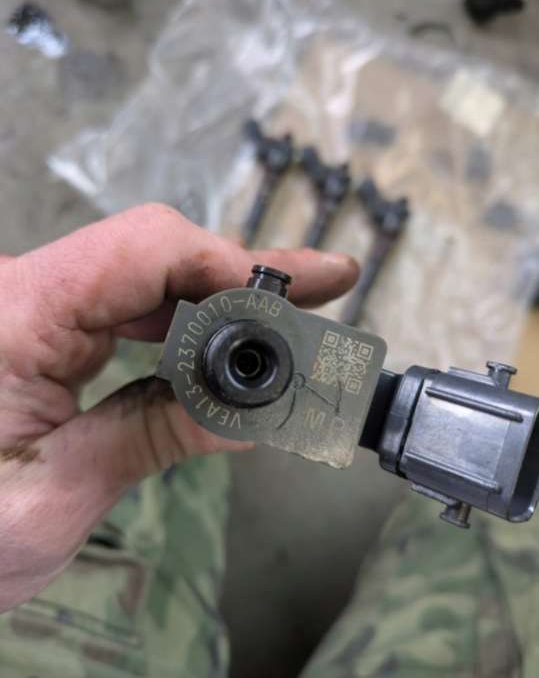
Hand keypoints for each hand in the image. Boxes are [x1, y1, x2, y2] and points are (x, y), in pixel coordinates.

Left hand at [0, 204, 357, 610]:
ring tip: (289, 312)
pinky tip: (224, 338)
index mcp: (12, 315)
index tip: (298, 292)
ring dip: (218, 297)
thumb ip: (153, 437)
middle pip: (154, 253)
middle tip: (321, 288)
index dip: (231, 263)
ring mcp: (33, 309)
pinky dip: (182, 323)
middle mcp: (22, 293)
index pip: (146, 249)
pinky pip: (126, 308)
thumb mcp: (54, 496)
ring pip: (146, 276)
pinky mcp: (43, 332)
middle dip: (241, 275)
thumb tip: (251, 414)